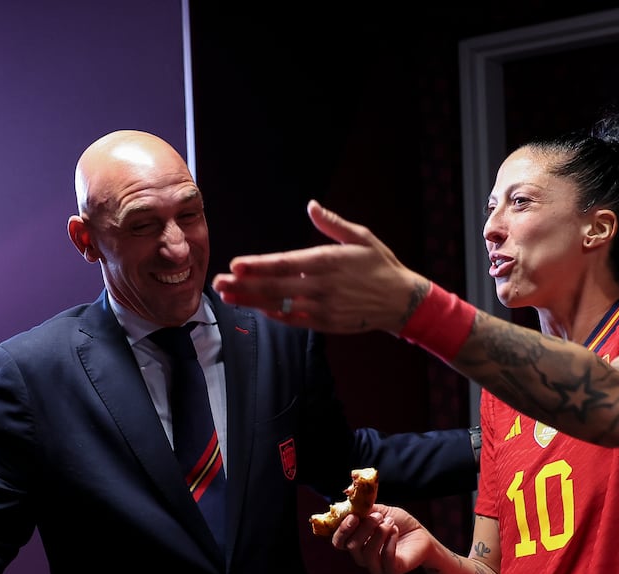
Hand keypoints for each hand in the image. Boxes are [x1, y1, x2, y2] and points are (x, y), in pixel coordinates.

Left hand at [211, 200, 424, 334]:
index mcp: (328, 261)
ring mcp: (322, 307)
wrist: (401, 301)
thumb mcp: (361, 237)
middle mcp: (322, 286)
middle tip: (217, 282)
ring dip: (251, 300)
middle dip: (243, 285)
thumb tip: (312, 206)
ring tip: (227, 295)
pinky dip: (272, 314)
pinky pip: (292, 320)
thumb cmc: (380, 265)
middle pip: (275, 287)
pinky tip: (254, 307)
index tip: (235, 264)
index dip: (258, 266)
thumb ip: (332, 224)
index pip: (285, 264)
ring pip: (279, 305)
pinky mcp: (325, 323)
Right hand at [329, 504, 430, 573]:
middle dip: (365, 528)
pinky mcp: (391, 571)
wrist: (420, 534)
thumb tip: (348, 494)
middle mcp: (362, 556)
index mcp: (355, 542)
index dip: (342, 530)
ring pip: (367, 553)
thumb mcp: (380, 510)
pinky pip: (386, 558)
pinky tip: (396, 531)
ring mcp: (376, 566)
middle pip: (352, 546)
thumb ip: (363, 507)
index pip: (339, 542)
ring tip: (391, 522)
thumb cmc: (398, 522)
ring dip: (379, 533)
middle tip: (378, 516)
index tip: (353, 516)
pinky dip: (391, 541)